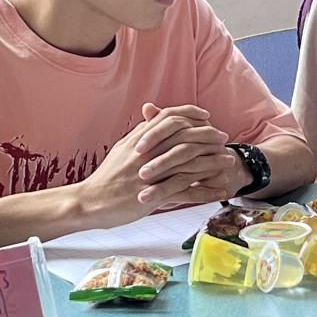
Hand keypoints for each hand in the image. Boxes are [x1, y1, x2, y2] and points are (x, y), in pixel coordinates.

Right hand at [77, 106, 229, 226]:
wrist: (89, 201)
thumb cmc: (106, 178)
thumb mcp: (121, 149)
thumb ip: (139, 133)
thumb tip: (152, 118)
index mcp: (139, 140)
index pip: (169, 118)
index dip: (190, 114)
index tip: (206, 116)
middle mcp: (147, 153)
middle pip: (184, 137)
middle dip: (208, 136)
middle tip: (223, 138)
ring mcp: (151, 174)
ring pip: (188, 163)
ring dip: (211, 162)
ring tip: (228, 163)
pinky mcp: (153, 195)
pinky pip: (185, 192)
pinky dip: (205, 191)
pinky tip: (218, 192)